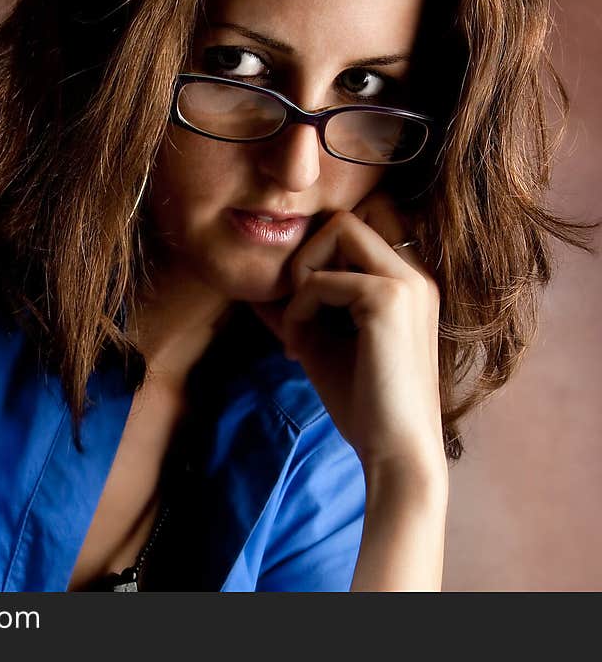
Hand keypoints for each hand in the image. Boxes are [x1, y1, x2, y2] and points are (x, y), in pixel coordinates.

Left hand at [250, 193, 446, 475]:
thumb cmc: (363, 402)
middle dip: (309, 252)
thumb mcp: (320, 341)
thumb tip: (253, 288)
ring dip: (303, 272)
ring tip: (296, 322)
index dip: (325, 246)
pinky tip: (298, 348)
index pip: (364, 221)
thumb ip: (294, 308)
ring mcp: (406, 282)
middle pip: (348, 216)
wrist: (395, 452)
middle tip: (296, 303)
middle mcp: (415, 272)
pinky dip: (297, 309)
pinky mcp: (388, 300)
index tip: (305, 294)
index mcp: (408, 280)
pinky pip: (322, 281)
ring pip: (339, 229)